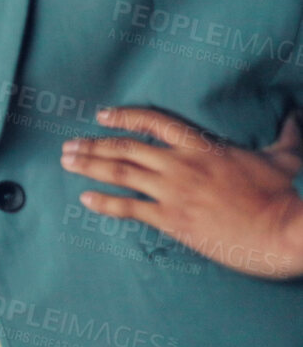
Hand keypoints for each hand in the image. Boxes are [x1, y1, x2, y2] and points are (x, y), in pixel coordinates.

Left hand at [63, 107, 302, 278]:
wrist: (285, 232)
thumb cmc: (285, 195)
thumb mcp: (285, 158)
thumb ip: (285, 135)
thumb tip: (296, 115)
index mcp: (202, 146)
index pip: (153, 120)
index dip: (124, 115)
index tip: (101, 114)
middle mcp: (181, 164)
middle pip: (125, 147)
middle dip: (93, 145)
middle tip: (67, 145)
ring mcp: (175, 191)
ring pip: (121, 173)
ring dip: (89, 166)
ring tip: (66, 163)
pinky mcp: (174, 220)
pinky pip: (130, 208)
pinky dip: (104, 202)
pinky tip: (85, 199)